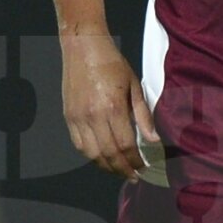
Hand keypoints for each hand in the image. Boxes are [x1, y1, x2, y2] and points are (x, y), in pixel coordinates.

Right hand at [60, 32, 157, 179]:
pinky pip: (79, 144)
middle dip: (123, 169)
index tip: (144, 169)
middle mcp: (92, 115)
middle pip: (108, 154)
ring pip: (92, 154)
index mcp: (112, 107)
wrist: (83, 46)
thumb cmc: (111, 62)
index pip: (126, 145)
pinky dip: (91, 155)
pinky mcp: (68, 116)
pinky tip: (102, 157)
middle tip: (134, 176)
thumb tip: (154, 140)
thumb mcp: (134, 86)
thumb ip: (143, 115)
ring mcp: (77, 117)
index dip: (136, 161)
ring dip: (107, 166)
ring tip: (120, 170)